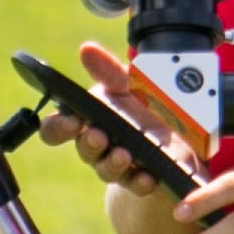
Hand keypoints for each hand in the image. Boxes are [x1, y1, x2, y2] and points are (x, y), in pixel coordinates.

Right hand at [33, 40, 207, 195]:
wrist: (176, 132)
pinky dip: (141, 181)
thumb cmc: (142, 105)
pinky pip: (137, 184)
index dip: (58, 127)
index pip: (57, 130)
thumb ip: (108, 70)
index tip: (71, 120)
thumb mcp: (129, 83)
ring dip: (112, 162)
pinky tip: (148, 176)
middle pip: (83, 150)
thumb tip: (87, 49)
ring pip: (107, 170)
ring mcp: (118, 165)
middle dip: (89, 143)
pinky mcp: (141, 178)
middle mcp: (98, 146)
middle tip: (97, 135)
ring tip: (123, 154)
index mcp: (87, 120)